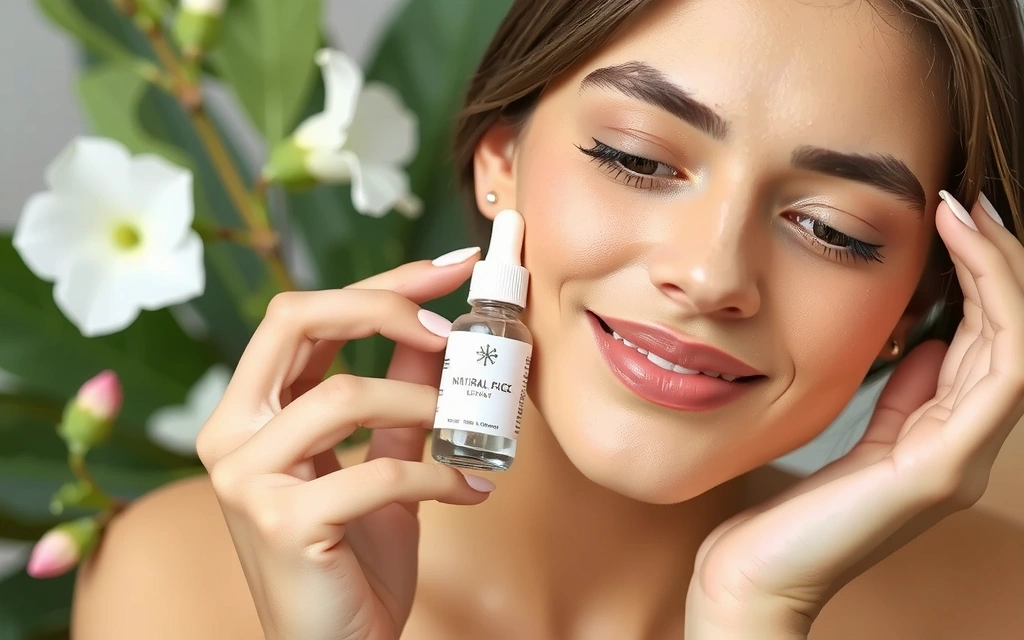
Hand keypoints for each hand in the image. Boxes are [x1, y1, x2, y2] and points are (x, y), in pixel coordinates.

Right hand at [196, 249, 494, 639]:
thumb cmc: (354, 555)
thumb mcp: (383, 456)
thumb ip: (402, 392)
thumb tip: (441, 328)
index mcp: (251, 410)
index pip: (303, 314)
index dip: (380, 281)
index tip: (451, 266)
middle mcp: (231, 435)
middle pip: (295, 320)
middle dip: (384, 305)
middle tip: (452, 326)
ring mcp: (247, 479)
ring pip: (343, 396)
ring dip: (426, 404)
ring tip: (473, 431)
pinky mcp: (280, 523)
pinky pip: (378, 471)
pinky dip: (440, 472)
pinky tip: (472, 488)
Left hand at [687, 192, 1023, 634]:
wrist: (752, 576)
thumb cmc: (786, 509)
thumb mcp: (853, 432)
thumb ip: (900, 395)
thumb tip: (931, 340)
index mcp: (942, 437)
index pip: (992, 344)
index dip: (985, 277)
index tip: (956, 216)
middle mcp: (964, 448)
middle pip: (1015, 338)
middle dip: (1000, 262)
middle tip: (969, 200)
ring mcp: (959, 463)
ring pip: (1020, 350)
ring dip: (1002, 273)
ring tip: (967, 214)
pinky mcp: (938, 473)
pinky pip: (998, 381)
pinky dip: (991, 309)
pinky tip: (958, 260)